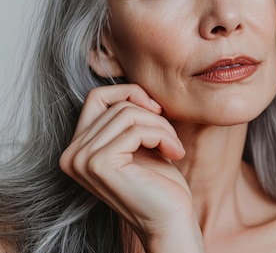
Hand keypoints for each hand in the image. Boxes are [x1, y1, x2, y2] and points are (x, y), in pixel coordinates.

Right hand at [59, 84, 202, 251]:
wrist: (170, 218)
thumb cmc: (159, 182)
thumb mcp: (140, 141)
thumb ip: (128, 116)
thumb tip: (133, 87)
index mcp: (78, 147)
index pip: (97, 96)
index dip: (129, 94)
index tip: (155, 111)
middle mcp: (71, 154)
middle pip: (117, 104)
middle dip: (152, 115)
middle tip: (169, 137)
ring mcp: (81, 160)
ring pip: (129, 114)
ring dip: (161, 127)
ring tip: (172, 146)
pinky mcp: (99, 164)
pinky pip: (137, 130)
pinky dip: (163, 136)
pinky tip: (174, 153)